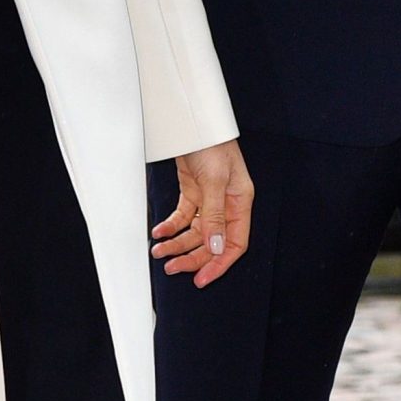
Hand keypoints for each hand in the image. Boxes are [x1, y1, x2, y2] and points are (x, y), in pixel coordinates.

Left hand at [151, 140, 253, 288]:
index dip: (218, 264)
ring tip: (159, 250)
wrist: (192, 121)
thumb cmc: (211, 144)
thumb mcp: (214, 181)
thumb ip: (214, 215)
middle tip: (171, 267)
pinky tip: (159, 231)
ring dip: (177, 243)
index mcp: (240, 203)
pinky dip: (171, 226)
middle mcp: (227, 205)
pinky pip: (182, 217)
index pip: (235, 243)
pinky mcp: (193, 192)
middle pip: (211, 241)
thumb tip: (216, 247)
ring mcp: (209, 199)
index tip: (201, 279)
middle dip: (191, 256)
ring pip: (194, 232)